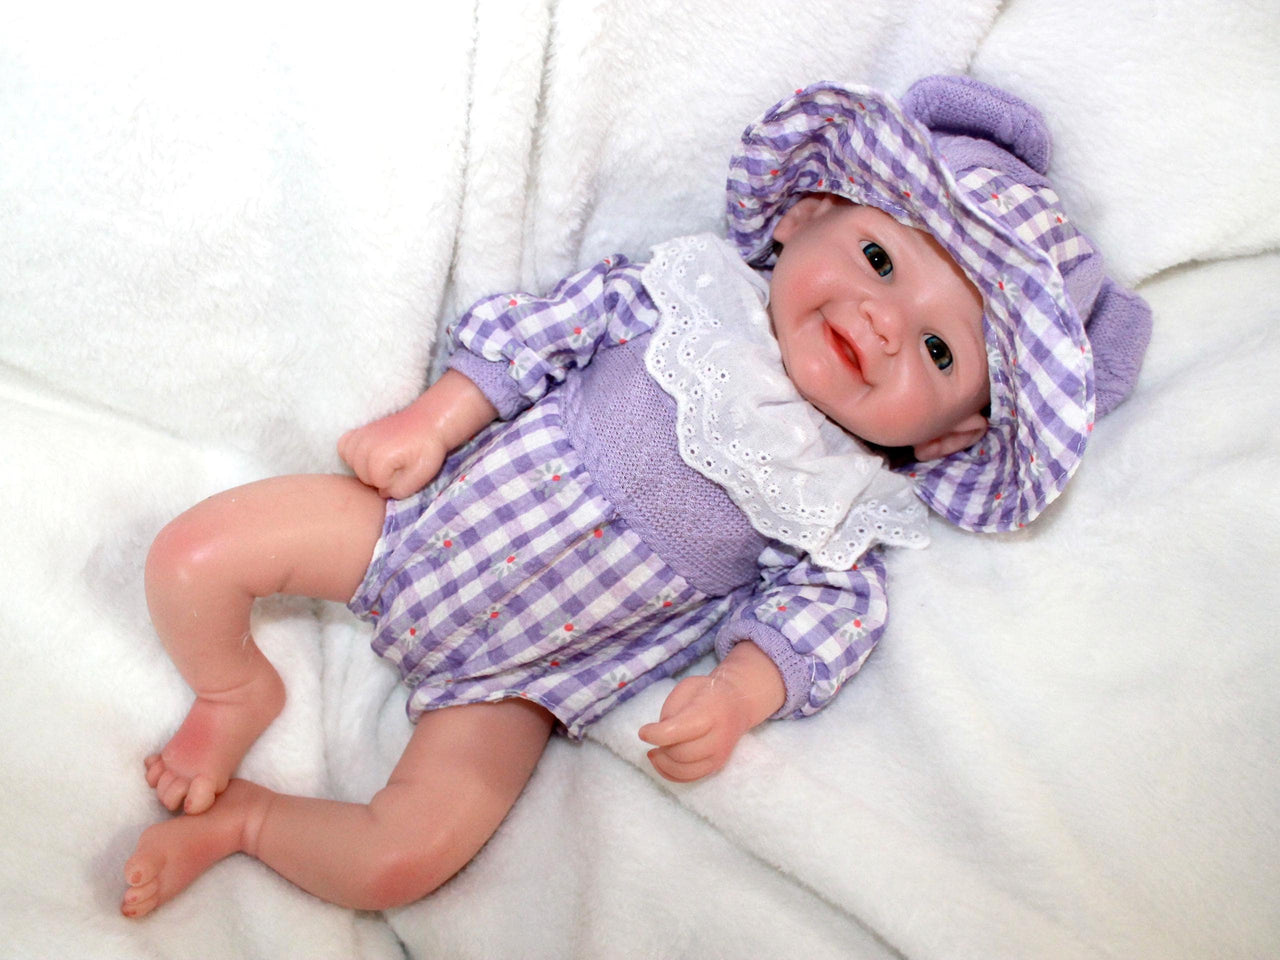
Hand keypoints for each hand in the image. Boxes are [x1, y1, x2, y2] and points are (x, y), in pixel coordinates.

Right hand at [338, 408, 446, 499]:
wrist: (430, 422)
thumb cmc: (428, 449)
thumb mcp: (420, 475)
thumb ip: (399, 490)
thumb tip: (381, 492)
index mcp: (380, 458)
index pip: (376, 485)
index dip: (392, 484)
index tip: (406, 472)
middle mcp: (365, 445)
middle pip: (362, 476)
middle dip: (379, 477)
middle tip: (398, 466)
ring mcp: (360, 435)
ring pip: (351, 463)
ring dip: (365, 466)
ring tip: (384, 461)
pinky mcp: (359, 430)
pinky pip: (344, 446)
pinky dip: (352, 453)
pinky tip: (368, 454)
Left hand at [638, 675, 752, 782]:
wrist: (737, 704)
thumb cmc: (707, 693)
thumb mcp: (687, 688)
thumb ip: (672, 709)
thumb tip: (659, 735)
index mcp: (708, 712)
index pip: (677, 731)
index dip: (654, 734)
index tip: (643, 732)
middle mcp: (717, 737)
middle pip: (680, 754)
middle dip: (661, 749)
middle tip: (653, 738)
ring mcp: (719, 755)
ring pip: (683, 771)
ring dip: (663, 764)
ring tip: (655, 752)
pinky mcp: (716, 766)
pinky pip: (689, 778)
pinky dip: (670, 774)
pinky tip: (662, 762)